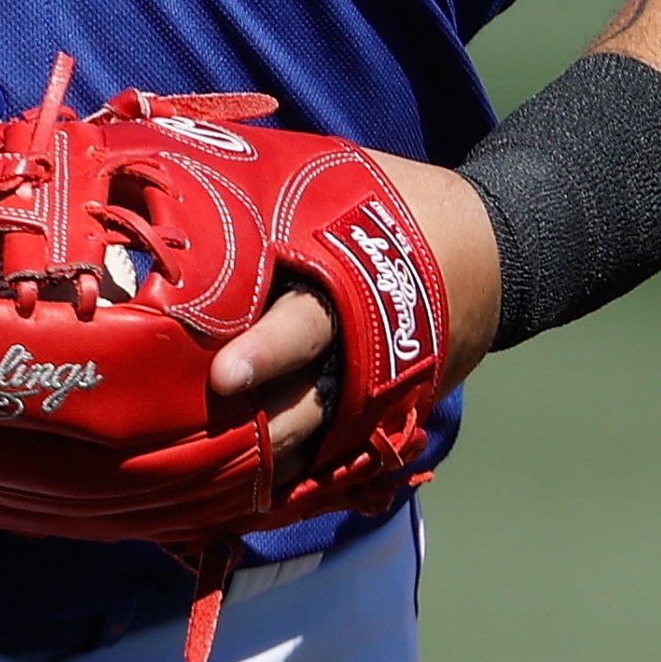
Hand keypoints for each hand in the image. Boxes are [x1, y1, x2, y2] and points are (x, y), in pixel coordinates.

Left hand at [206, 152, 499, 475]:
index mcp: (351, 281)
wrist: (493, 251)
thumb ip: (267, 184)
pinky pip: (336, 461)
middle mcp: (366, 347)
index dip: (266, 352)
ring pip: (320, 443)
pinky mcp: (386, 417)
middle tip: (204, 452)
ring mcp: (381, 392)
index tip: (224, 377)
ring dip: (270, 467)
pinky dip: (295, 482)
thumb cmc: (394, 202)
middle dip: (260, 429)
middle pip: (310, 401)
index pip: (307, 323)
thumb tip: (167, 157)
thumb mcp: (339, 178)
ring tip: (207, 494)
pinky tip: (243, 504)